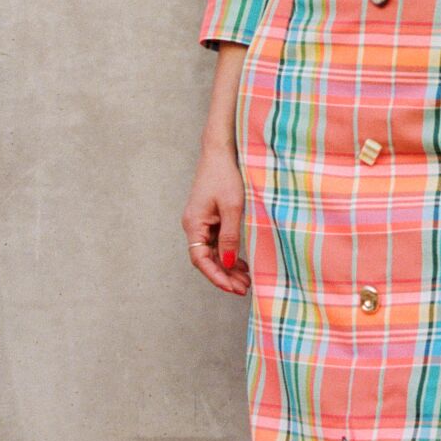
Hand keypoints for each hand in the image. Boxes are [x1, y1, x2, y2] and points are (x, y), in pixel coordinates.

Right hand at [183, 142, 248, 294]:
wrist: (220, 152)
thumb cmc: (224, 175)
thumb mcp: (232, 208)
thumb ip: (230, 236)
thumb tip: (228, 262)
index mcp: (194, 224)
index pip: (201, 260)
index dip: (217, 276)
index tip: (233, 288)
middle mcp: (194, 226)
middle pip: (206, 259)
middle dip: (224, 275)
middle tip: (244, 288)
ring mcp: (201, 222)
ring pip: (213, 253)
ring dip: (228, 267)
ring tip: (246, 280)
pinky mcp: (210, 218)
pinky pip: (217, 243)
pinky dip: (228, 254)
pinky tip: (241, 263)